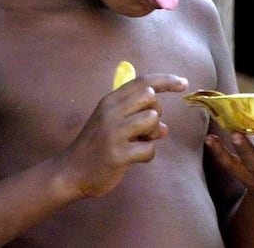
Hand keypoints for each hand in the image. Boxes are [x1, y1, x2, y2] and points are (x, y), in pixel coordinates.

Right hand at [58, 74, 187, 198]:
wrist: (70, 172)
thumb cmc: (95, 146)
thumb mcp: (111, 123)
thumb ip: (136, 118)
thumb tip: (165, 128)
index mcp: (110, 101)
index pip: (143, 81)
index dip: (166, 80)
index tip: (184, 83)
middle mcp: (111, 112)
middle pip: (150, 97)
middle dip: (157, 111)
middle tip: (147, 127)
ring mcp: (113, 133)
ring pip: (152, 120)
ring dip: (153, 134)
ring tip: (140, 142)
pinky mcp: (117, 154)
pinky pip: (149, 149)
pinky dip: (147, 155)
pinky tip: (134, 158)